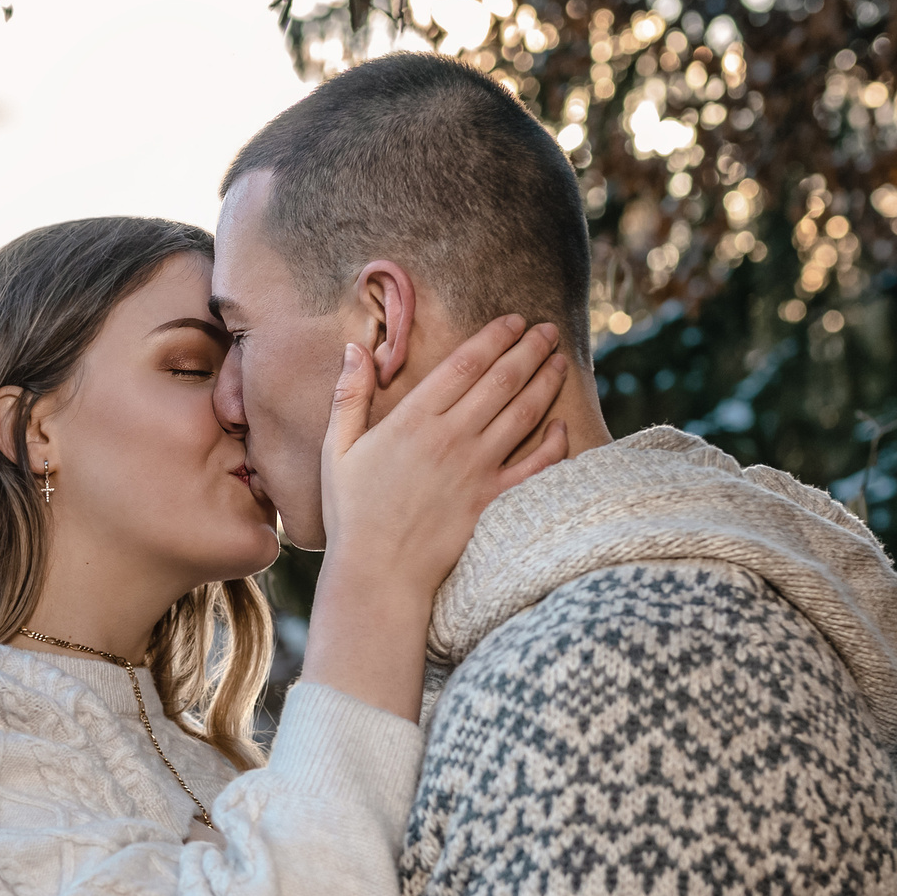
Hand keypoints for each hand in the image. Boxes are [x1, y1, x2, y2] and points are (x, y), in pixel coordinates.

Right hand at [319, 314, 572, 594]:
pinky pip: (536, 466)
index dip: (494, 337)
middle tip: (547, 330)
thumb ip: (348, 396)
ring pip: (524, 413)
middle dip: (529, 349)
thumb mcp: (335, 450)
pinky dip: (554, 444)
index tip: (513, 322)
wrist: (377, 573)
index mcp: (413, 420)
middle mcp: (452, 438)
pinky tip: (561, 427)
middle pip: (502, 380)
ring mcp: (477, 470)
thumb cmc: (351, 513)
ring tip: (559, 361)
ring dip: (546, 382)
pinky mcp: (494, 501)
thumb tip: (355, 348)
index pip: (465, 364)